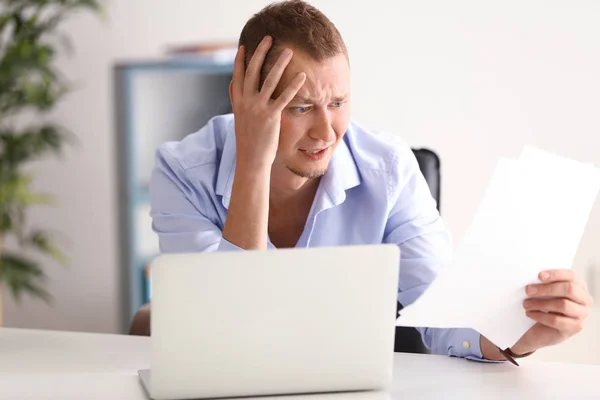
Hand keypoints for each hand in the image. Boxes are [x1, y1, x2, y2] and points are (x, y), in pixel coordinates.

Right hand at [230, 36, 306, 169]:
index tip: (245, 46)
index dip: (240, 59)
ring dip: (279, 63)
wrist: (251, 161)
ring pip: (269, 79)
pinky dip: (294, 85)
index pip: (237, 75)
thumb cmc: (248, 142)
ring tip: (288, 51)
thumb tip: (233, 86)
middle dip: (261, 52)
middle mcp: (246, 102)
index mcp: (237, 102)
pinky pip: (284, 97)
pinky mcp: (271, 116)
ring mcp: (258, 108)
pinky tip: (302, 76)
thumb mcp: (239, 119)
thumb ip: (237, 101)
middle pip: (252, 70)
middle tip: (269, 38)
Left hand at [512, 269, 593, 353]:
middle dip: (547, 289)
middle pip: (569, 290)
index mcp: (579, 286)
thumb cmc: (545, 306)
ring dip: (541, 303)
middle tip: (528, 290)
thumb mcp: (546, 292)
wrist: (542, 329)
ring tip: (526, 304)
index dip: (555, 274)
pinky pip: (557, 320)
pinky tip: (530, 313)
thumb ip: (544, 283)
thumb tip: (531, 276)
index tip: (539, 276)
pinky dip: (540, 316)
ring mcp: (581, 314)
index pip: (570, 276)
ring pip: (563, 305)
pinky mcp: (575, 327)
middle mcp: (584, 300)